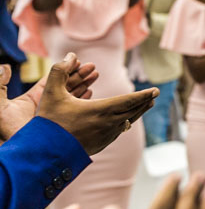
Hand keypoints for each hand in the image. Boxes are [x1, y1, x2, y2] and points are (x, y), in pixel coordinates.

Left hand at [0, 58, 97, 140]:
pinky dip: (84, 101)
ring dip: (84, 85)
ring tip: (95, 75)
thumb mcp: (0, 105)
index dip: (64, 69)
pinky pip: (76, 112)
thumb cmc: (4, 130)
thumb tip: (5, 66)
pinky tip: (91, 93)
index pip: (52, 80)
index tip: (76, 60)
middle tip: (92, 66)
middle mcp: (46, 106)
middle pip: (65, 86)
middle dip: (79, 75)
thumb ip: (0, 84)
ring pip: (72, 97)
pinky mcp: (63, 127)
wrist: (18, 155)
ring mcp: (55, 117)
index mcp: (33, 98)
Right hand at [35, 53, 158, 154]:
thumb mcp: (51, 94)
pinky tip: (125, 120)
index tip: (155, 90)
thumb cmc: (50, 123)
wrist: (45, 153)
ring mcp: (106, 136)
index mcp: (101, 110)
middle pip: (132, 111)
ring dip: (137, 112)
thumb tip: (70, 55)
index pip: (129, 100)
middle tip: (154, 95)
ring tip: (145, 105)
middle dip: (144, 102)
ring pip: (127, 121)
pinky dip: (125, 122)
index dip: (143, 95)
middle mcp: (109, 124)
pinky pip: (118, 131)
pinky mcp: (102, 144)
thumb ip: (59, 71)